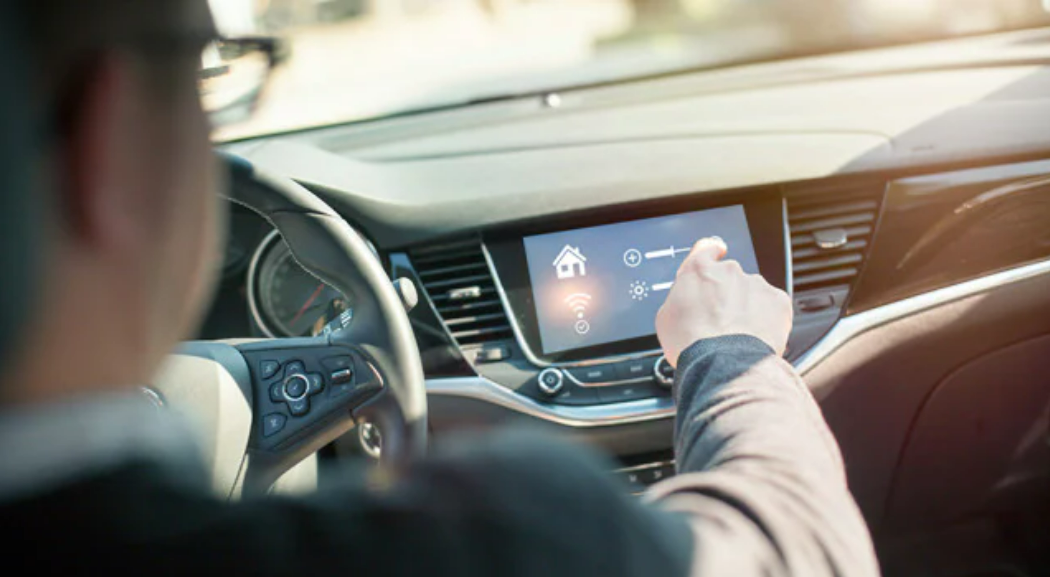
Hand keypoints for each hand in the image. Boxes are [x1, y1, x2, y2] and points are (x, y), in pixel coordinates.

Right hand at [655, 237, 792, 366]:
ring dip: (748, 310)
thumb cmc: (692, 343)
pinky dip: (768, 321)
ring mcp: (756, 284)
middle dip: (728, 296)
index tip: (716, 254)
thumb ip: (681, 299)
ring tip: (738, 337)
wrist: (723, 363)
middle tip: (720, 322)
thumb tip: (686, 305)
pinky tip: (755, 339)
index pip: (706, 248)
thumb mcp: (666, 317)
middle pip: (731, 278)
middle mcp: (729, 271)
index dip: (711, 252)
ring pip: (754, 294)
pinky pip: (774, 308)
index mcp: (699, 270)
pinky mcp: (778, 302)